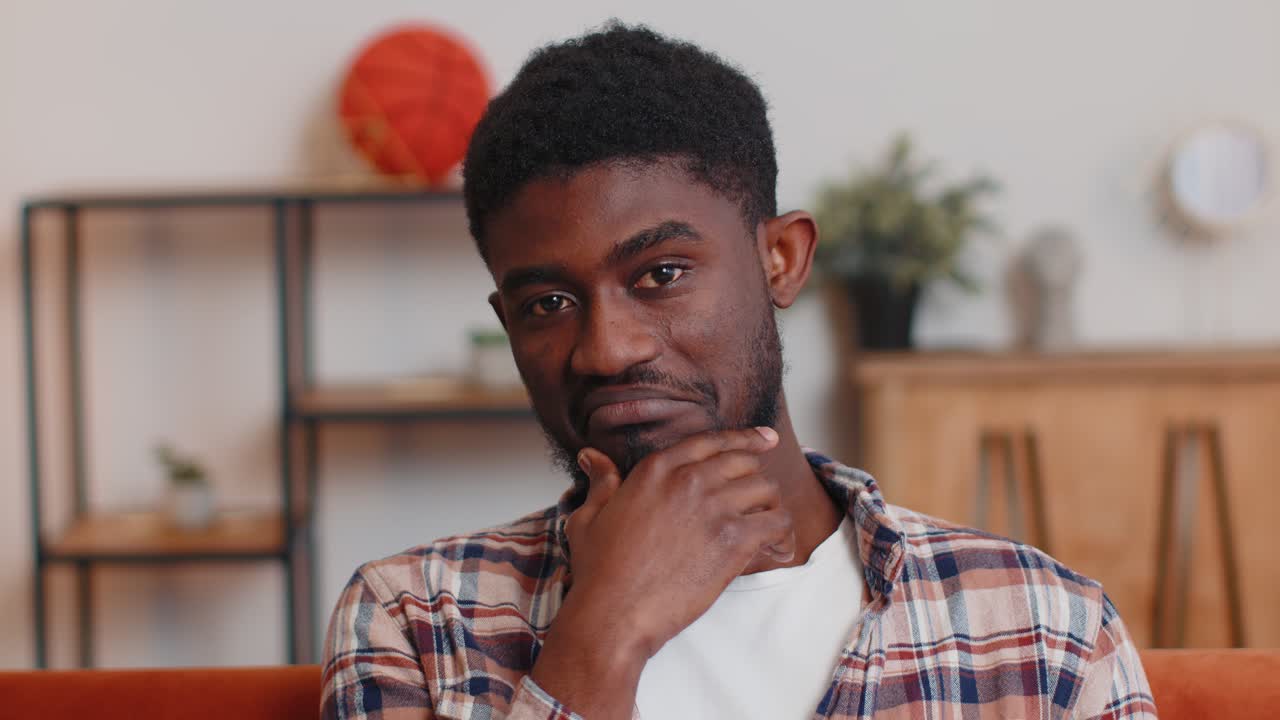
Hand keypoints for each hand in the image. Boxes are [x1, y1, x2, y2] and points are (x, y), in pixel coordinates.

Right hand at [528, 427, 793, 717]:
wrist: (613, 613)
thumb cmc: (598, 571)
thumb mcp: (589, 517)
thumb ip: (601, 481)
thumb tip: (592, 455)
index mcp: (656, 469)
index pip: (712, 441)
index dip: (744, 438)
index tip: (765, 439)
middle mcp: (688, 480)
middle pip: (743, 462)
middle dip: (755, 477)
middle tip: (761, 496)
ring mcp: (713, 508)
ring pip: (765, 489)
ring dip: (770, 506)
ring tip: (767, 525)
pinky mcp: (733, 541)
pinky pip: (777, 523)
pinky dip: (783, 534)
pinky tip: (778, 546)